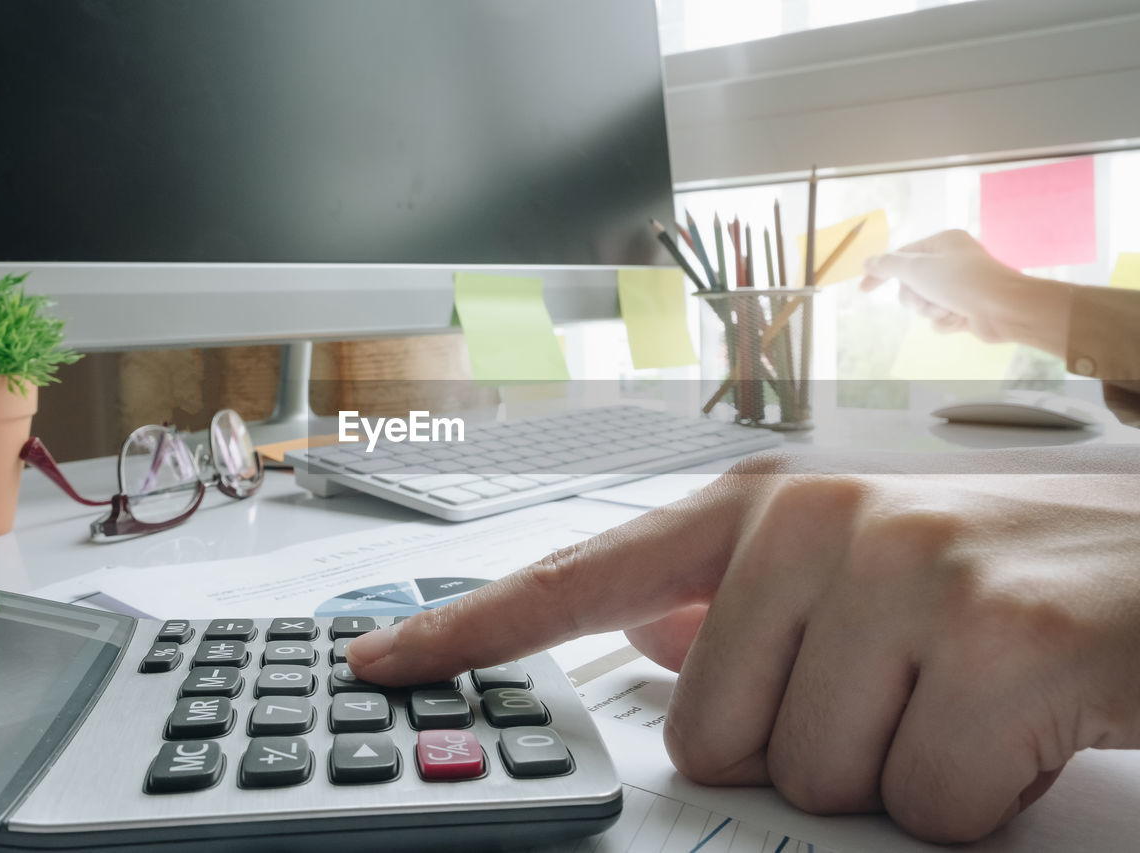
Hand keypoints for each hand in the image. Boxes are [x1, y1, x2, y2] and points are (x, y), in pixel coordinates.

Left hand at [348, 447, 1139, 842]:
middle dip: (803, 750)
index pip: (583, 572)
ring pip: (808, 778)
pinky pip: (916, 804)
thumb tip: (642, 623)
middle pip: (708, 733)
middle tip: (895, 692)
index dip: (475, 627)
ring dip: (889, 775)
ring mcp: (901, 574)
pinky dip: (966, 798)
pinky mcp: (994, 640)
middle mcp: (815, 524)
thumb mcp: (855, 561)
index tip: (384, 665)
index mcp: (764, 508)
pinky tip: (1011, 724)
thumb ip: (736, 596)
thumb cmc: (1004, 574)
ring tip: (956, 700)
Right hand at [860, 230, 1070, 357]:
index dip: (881, 273)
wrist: (1005, 309)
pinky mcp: (966, 306)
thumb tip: (868, 261)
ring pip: (924, 303)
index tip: (864, 289)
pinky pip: (940, 316)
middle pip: (911, 284)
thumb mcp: (917, 268)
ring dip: (931, 310)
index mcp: (942, 243)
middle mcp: (951, 261)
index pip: (901, 255)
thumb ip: (888, 265)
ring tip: (947, 309)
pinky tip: (960, 319)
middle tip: (926, 300)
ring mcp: (959, 285)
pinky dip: (945, 320)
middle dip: (916, 298)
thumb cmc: (962, 282)